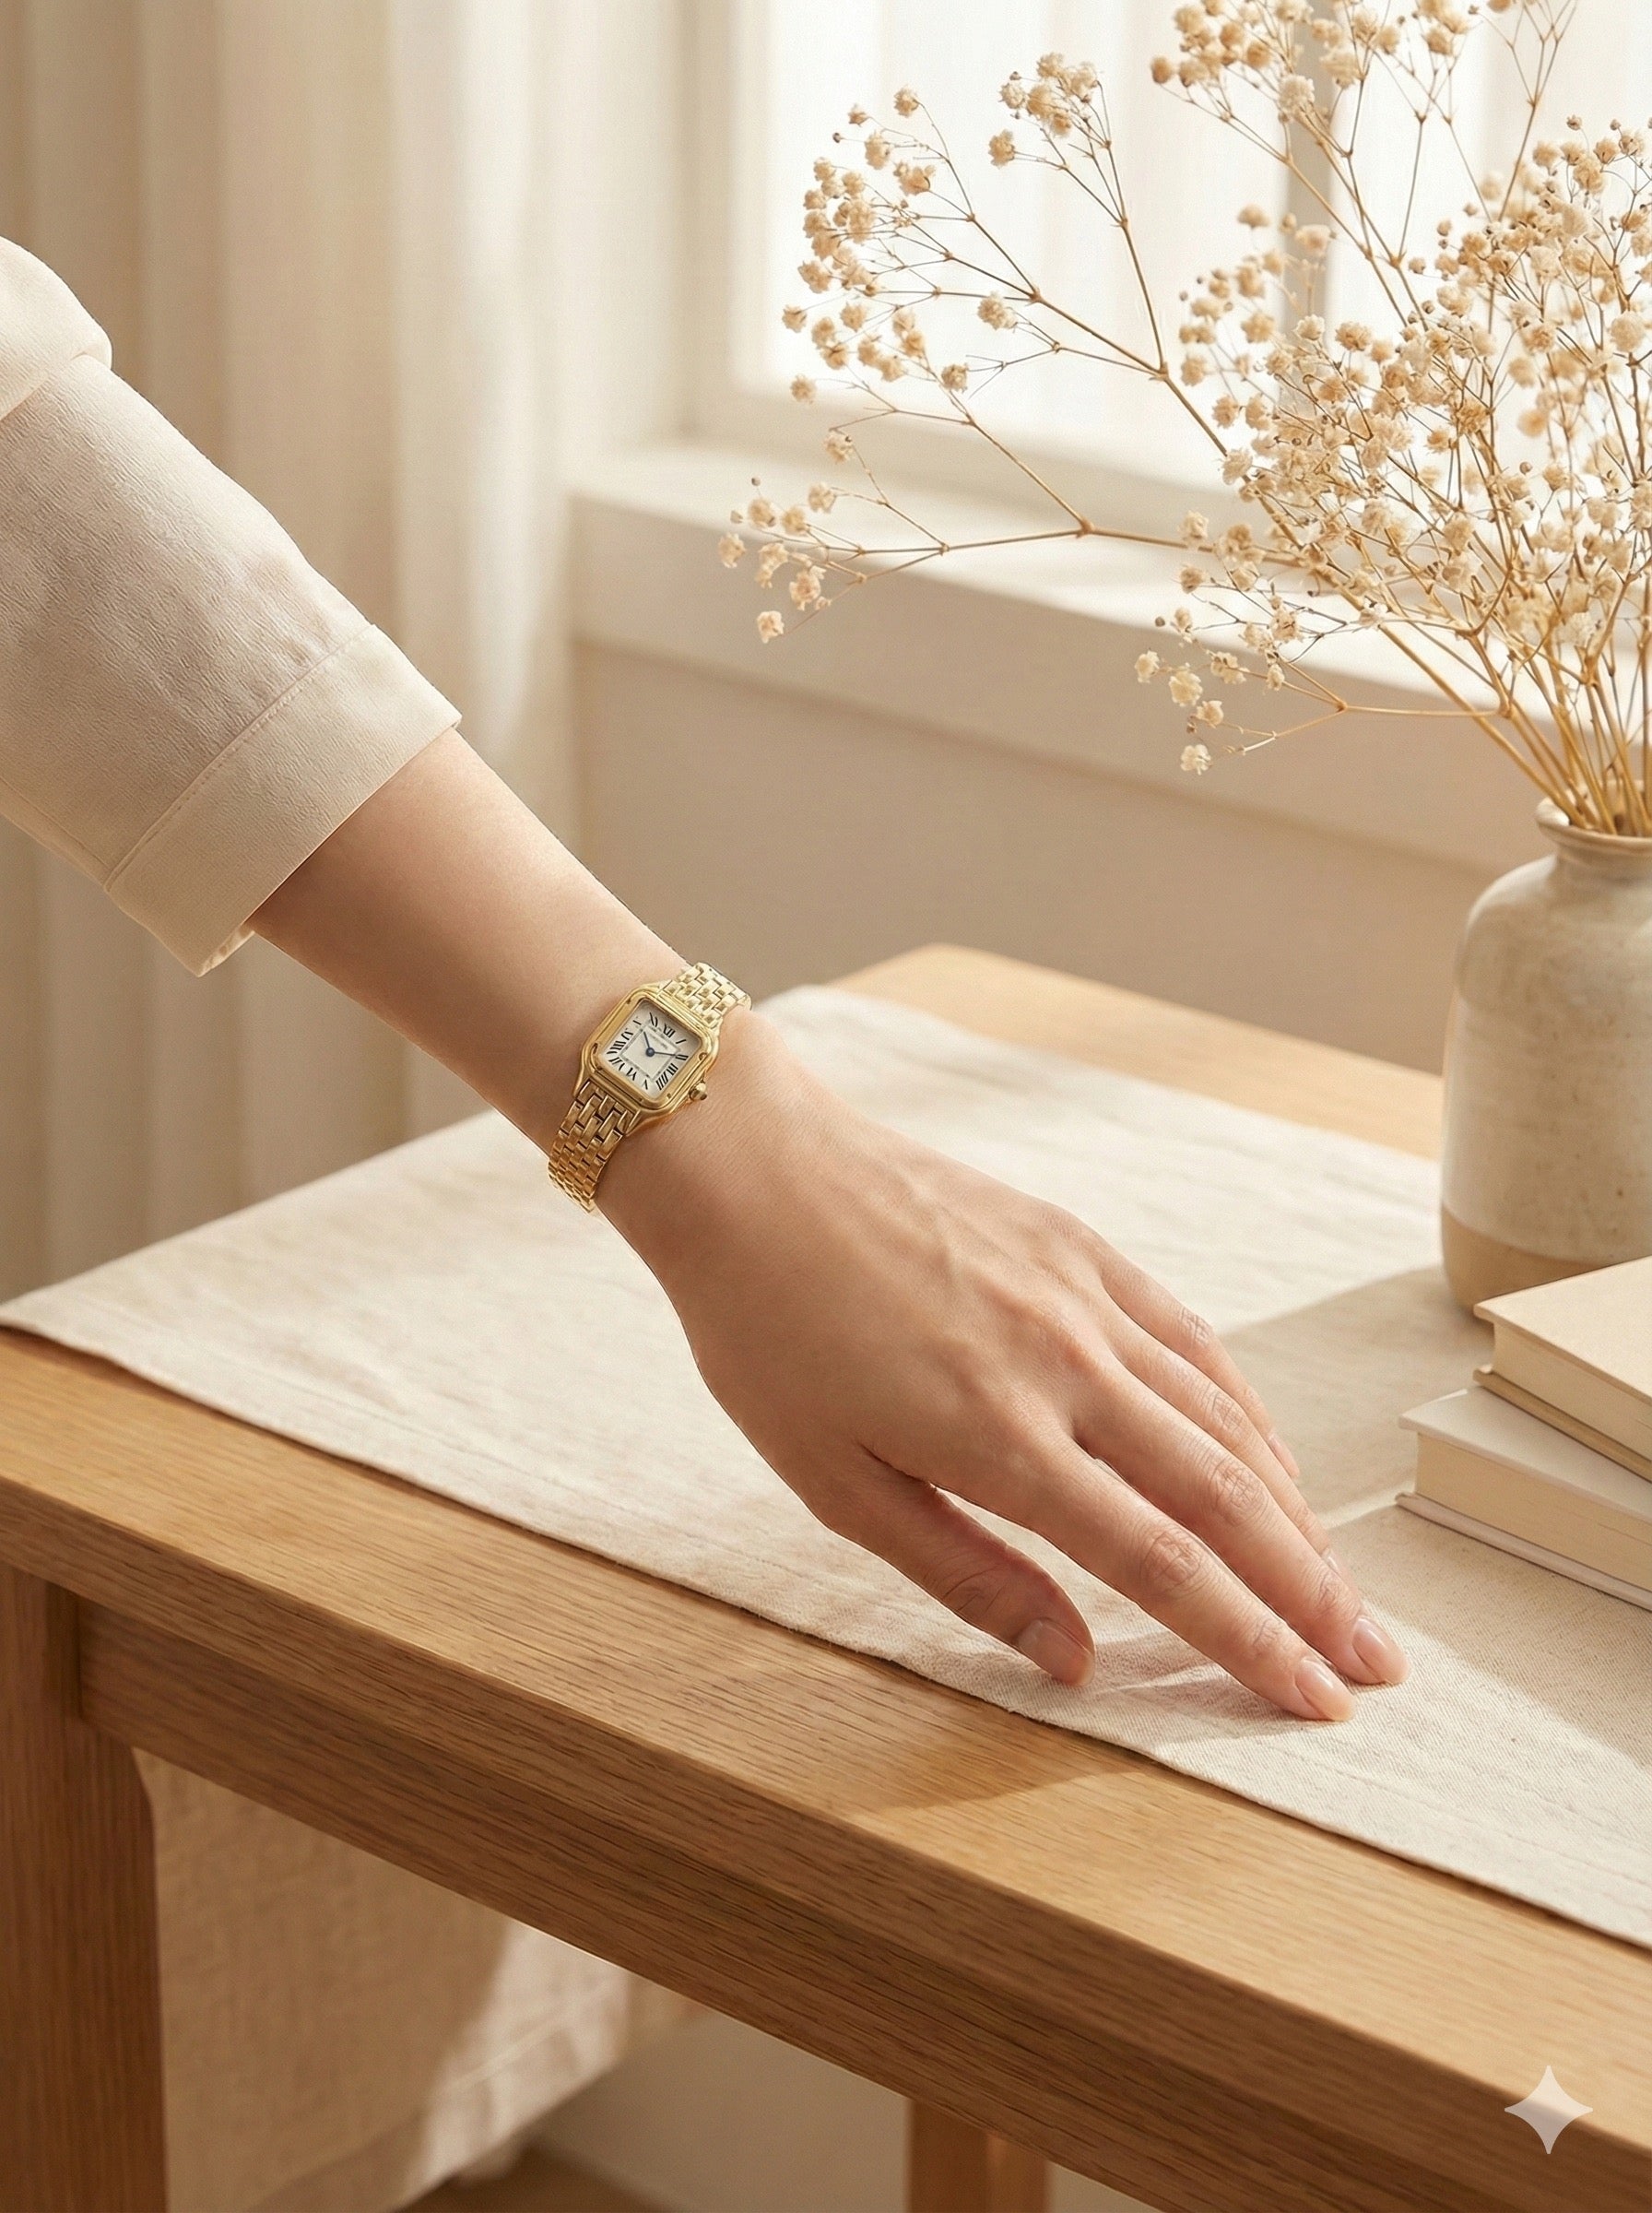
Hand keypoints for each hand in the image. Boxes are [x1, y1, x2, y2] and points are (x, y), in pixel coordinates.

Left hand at [603, 1011, 1408, 1721]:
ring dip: (1297, 1511)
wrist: (758, 1172)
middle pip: (1227, 1499)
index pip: (1164, 1565)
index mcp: (1001, 1441)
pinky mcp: (1084, 1250)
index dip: (1250, 1643)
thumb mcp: (835, 1483)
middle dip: (1312, 1593)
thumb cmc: (770, 1336)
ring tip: (1341, 1585)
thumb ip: (966, 1575)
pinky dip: (1248, 1412)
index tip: (1316, 1701)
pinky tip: (1273, 1461)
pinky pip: (1194, 1342)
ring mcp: (1086, 1300)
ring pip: (1227, 1419)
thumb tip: (1076, 1661)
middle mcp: (1068, 1368)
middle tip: (1376, 1665)